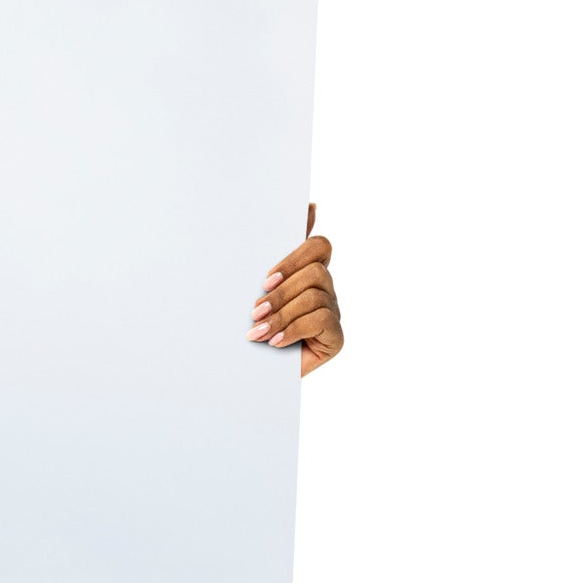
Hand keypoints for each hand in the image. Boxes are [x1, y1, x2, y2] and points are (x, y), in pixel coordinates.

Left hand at [248, 205, 342, 374]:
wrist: (247, 375)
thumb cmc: (249, 328)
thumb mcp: (253, 293)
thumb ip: (271, 258)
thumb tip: (306, 208)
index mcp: (307, 273)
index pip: (318, 246)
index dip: (295, 257)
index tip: (266, 278)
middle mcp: (325, 289)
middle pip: (315, 271)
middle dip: (281, 292)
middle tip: (255, 311)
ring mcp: (333, 312)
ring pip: (315, 296)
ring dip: (281, 314)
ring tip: (257, 332)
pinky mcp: (336, 338)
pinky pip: (321, 321)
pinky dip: (293, 330)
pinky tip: (275, 342)